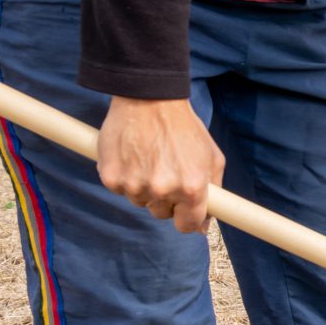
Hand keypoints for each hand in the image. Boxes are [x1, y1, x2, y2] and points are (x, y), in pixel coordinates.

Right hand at [97, 96, 223, 232]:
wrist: (148, 99)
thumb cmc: (183, 127)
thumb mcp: (211, 157)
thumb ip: (214, 192)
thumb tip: (204, 226)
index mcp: (191, 188)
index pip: (187, 225)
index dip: (186, 219)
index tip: (184, 212)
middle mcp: (162, 190)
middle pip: (162, 214)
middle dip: (166, 199)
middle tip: (166, 171)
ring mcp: (134, 185)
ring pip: (140, 201)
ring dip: (144, 187)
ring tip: (149, 158)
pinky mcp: (111, 178)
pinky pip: (120, 189)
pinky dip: (125, 177)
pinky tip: (132, 155)